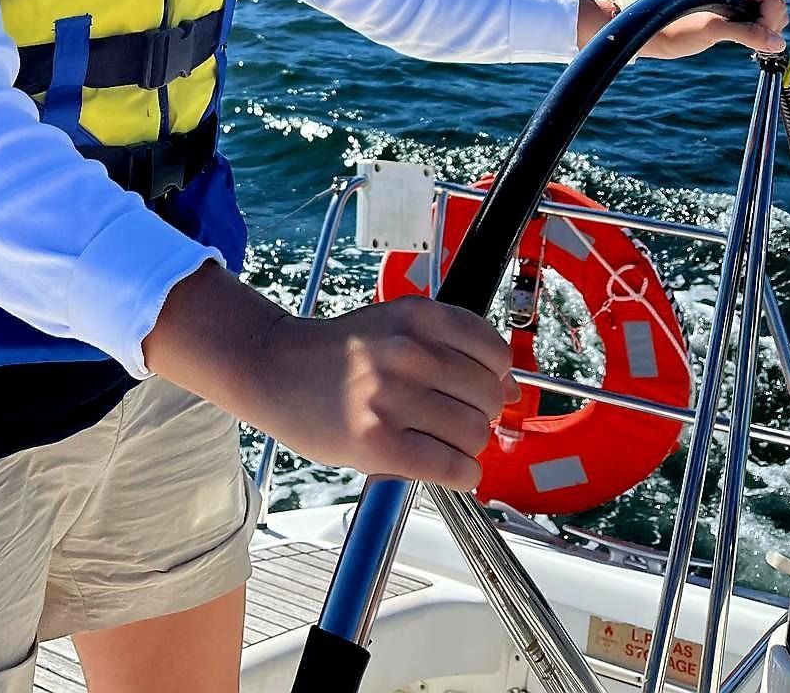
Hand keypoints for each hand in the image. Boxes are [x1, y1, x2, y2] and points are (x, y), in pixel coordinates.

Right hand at [255, 296, 517, 487]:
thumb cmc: (339, 352)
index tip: (478, 387)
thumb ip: (453, 348)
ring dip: (466, 446)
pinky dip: (461, 474)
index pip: (496, 353)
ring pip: (475, 434)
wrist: (275, 368)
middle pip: (489, 396)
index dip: (495, 377)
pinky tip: (443, 466)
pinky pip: (452, 468)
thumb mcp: (396, 325)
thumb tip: (514, 389)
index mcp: (417, 315)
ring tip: (438, 440)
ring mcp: (393, 398)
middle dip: (479, 412)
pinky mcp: (380, 444)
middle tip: (451, 417)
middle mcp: (408, 352)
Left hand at [637, 0, 787, 59]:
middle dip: (768, 28)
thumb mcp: (712, 30)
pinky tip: (741, 41)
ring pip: (772, 17)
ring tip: (739, 40)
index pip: (772, 2)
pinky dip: (760, 35)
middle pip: (776, 8)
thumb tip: (778, 43)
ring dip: (765, 33)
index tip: (753, 41)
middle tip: (745, 41)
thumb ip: (746, 33)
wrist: (658, 35)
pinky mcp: (737, 12)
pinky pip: (763, 23)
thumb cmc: (679, 30)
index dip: (768, 24)